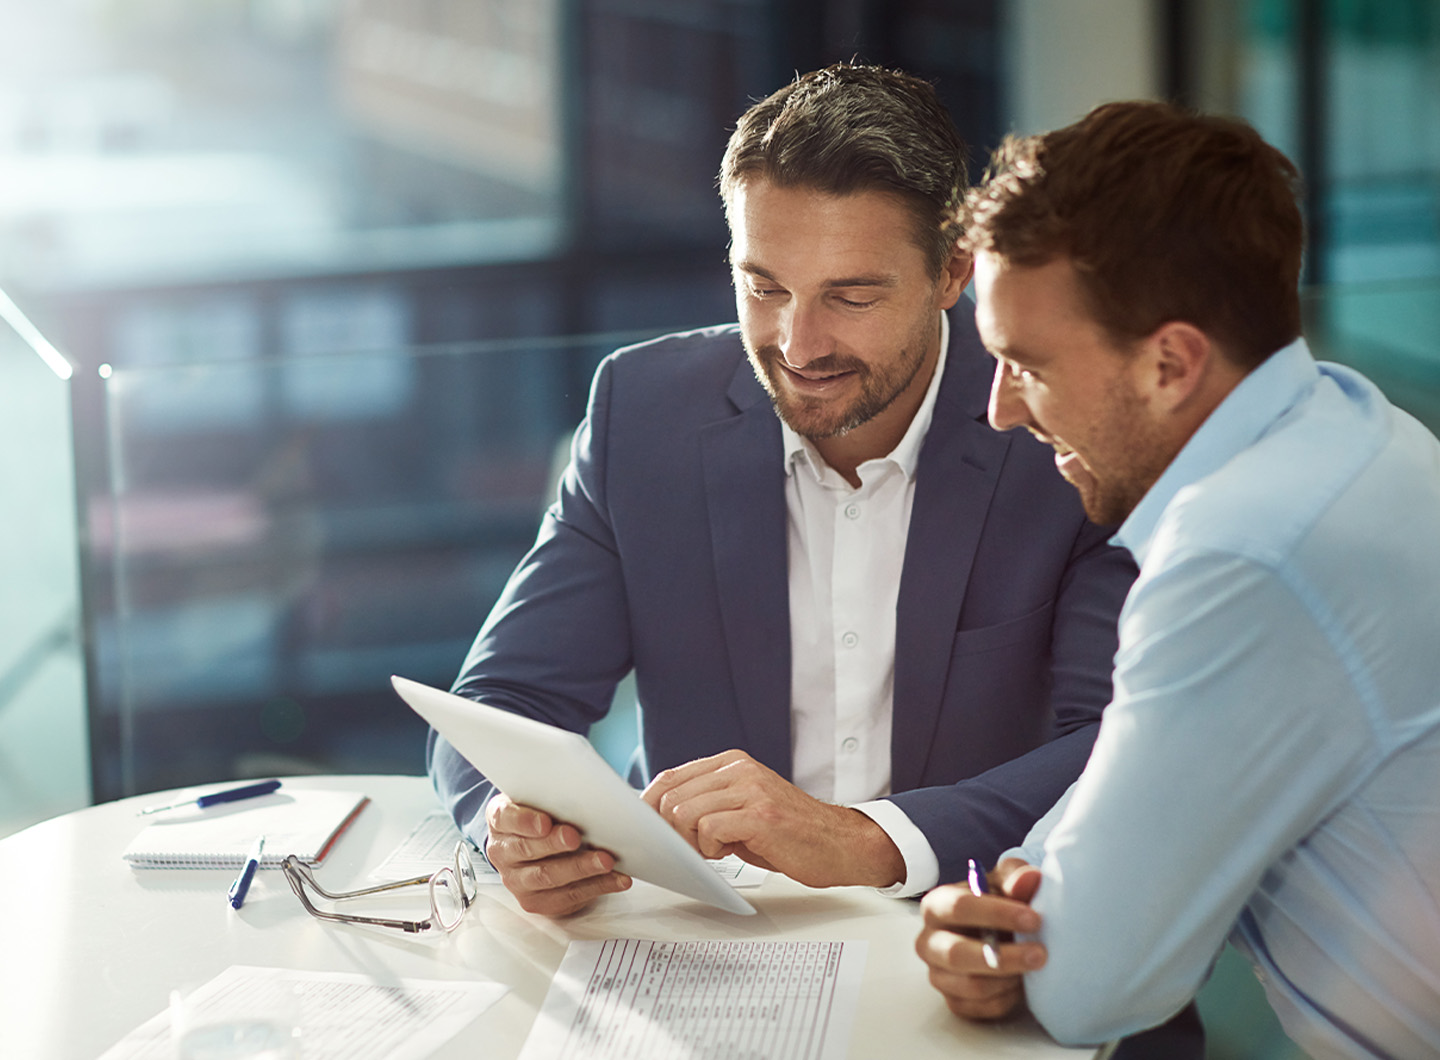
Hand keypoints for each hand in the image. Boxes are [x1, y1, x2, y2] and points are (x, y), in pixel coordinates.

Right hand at [483, 792, 631, 916]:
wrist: (537, 844)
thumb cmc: (544, 815)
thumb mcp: (542, 798)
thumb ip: (557, 793)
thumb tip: (591, 784)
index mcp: (500, 820)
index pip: (506, 818)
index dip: (524, 821)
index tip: (545, 822)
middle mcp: (503, 852)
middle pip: (526, 850)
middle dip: (554, 844)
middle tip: (576, 837)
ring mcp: (517, 880)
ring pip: (548, 876)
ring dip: (580, 869)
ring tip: (605, 861)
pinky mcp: (537, 901)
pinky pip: (568, 896)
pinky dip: (597, 886)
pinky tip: (617, 878)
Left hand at [641, 749, 904, 887]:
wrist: (840, 844)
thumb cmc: (790, 834)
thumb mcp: (743, 808)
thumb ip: (708, 804)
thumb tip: (661, 817)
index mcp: (732, 763)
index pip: (670, 777)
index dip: (650, 807)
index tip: (647, 831)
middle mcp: (739, 768)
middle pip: (671, 795)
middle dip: (670, 830)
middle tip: (691, 849)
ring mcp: (750, 788)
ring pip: (684, 812)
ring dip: (692, 841)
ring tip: (718, 849)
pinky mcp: (760, 814)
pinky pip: (709, 829)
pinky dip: (710, 849)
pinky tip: (731, 852)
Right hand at [916, 859, 1046, 1020]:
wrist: (998, 932)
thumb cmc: (998, 902)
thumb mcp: (1006, 882)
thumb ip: (1016, 878)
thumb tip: (1029, 878)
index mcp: (936, 906)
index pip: (959, 908)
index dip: (998, 914)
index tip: (1034, 919)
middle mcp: (929, 942)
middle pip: (957, 954)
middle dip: (1004, 956)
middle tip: (1041, 953)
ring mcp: (938, 975)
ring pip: (972, 986)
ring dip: (1009, 979)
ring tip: (1034, 968)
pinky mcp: (954, 1002)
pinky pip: (982, 1008)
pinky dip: (1007, 998)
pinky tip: (1021, 984)